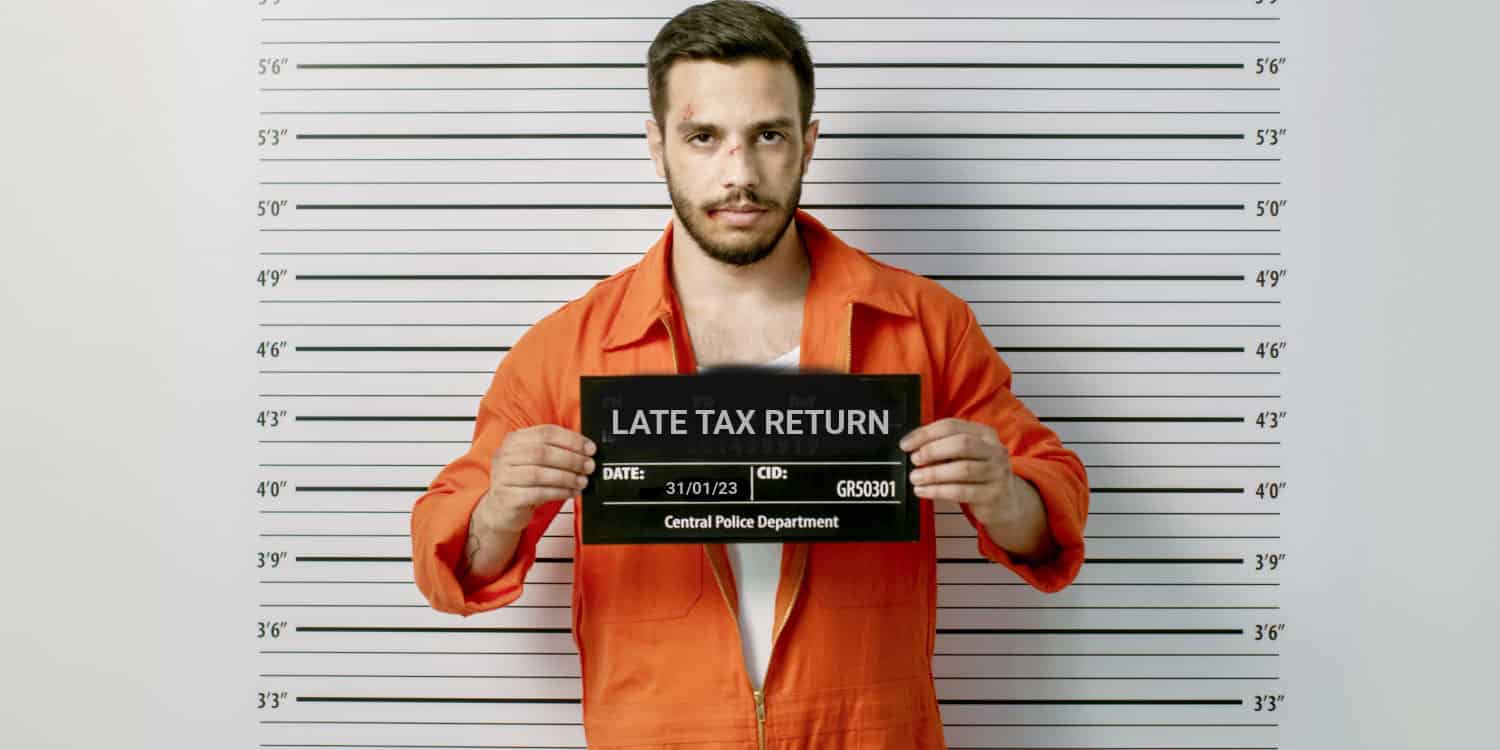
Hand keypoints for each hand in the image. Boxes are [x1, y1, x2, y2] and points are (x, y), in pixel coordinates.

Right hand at [477, 424, 596, 532]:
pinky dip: (558, 492)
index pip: (546, 432)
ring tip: (582, 481)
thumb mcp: (533, 462)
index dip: (571, 439)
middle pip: (542, 452)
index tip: (589, 449)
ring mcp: (503, 477)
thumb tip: (585, 449)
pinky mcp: (508, 497)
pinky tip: (570, 492)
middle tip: (589, 466)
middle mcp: (506, 456)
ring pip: (539, 474)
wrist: (500, 510)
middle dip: (571, 459)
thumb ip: (553, 451)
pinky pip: (537, 493)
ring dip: (567, 477)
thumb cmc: (522, 483)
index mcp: (514, 440)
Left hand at [898, 418, 1019, 525]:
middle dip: (932, 451)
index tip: (906, 444)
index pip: (952, 426)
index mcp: (984, 433)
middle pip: (961, 444)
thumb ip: (945, 447)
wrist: (1007, 502)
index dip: (926, 434)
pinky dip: (938, 491)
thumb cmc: (979, 474)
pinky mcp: (993, 495)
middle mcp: (994, 450)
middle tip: (914, 460)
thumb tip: (912, 447)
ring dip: (933, 473)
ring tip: (915, 477)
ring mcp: (997, 472)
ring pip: (962, 469)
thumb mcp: (967, 455)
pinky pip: (962, 492)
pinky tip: (923, 491)